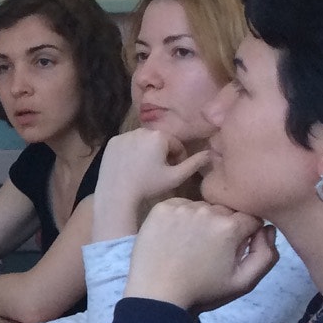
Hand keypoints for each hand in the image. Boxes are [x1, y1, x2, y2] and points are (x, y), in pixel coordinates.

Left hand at [92, 128, 212, 234]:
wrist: (117, 193)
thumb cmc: (149, 186)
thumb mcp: (175, 177)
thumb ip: (195, 164)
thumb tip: (211, 154)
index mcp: (159, 136)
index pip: (176, 144)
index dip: (178, 159)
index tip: (174, 172)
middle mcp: (142, 130)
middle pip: (159, 141)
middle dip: (163, 154)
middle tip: (159, 172)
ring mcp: (125, 134)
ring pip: (143, 142)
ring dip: (147, 152)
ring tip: (145, 170)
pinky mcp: (112, 141)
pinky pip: (128, 144)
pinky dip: (131, 152)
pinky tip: (131, 167)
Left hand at [123, 199, 279, 310]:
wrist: (157, 296)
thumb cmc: (203, 292)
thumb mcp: (244, 282)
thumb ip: (266, 254)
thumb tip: (268, 228)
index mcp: (230, 226)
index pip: (251, 219)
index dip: (245, 235)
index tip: (233, 251)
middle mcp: (207, 210)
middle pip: (226, 211)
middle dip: (225, 227)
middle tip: (210, 251)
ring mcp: (182, 207)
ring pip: (203, 207)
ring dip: (202, 221)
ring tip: (191, 246)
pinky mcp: (161, 208)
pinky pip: (180, 205)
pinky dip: (182, 217)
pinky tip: (176, 238)